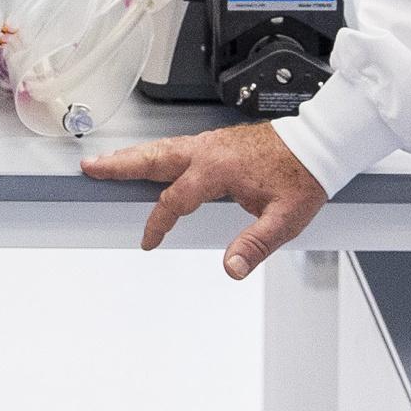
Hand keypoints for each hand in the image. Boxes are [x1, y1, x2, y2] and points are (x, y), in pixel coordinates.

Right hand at [80, 123, 326, 279]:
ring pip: (162, 148)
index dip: (158, 224)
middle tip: (91, 167)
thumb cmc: (303, 176)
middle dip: (120, 165)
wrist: (319, 144)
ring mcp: (211, 143)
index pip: (175, 201)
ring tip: (107, 162)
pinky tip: (150, 159)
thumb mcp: (284, 219)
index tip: (149, 241)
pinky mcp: (217, 142)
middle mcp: (208, 151)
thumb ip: (255, 245)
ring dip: (133, 156)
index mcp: (218, 169)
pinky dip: (155, 152)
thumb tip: (232, 268)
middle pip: (153, 159)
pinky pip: (176, 146)